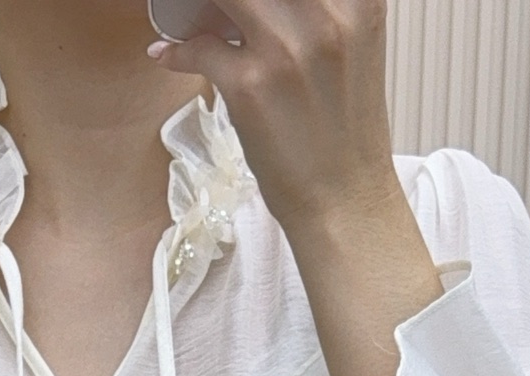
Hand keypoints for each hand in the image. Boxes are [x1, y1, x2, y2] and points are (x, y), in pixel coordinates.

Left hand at [147, 0, 397, 235]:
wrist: (345, 201)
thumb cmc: (345, 132)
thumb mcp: (353, 47)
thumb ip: (320, 9)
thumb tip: (267, 1)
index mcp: (358, 1)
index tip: (245, 5)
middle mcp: (325, 15)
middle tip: (216, 9)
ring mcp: (284, 49)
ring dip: (199, 4)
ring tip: (193, 16)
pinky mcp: (250, 86)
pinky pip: (197, 46)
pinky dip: (177, 50)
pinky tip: (172, 55)